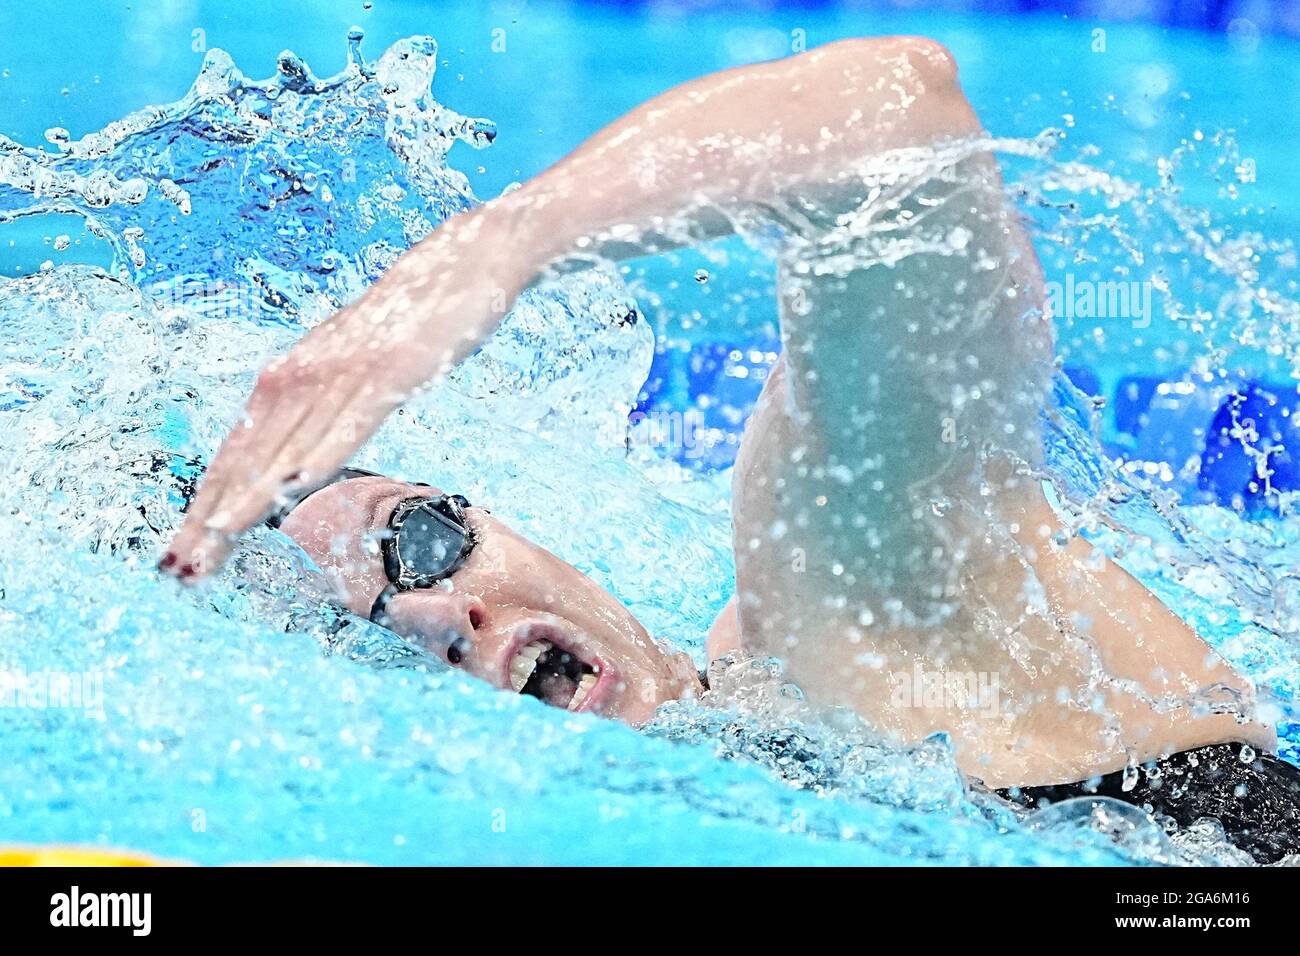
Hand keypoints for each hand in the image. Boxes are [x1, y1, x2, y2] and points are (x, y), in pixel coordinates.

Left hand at [162, 205, 519, 579]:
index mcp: (294, 375)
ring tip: (215, 538)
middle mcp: (305, 373)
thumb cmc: (415, 314)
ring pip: (286, 445)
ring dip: (248, 496)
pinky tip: (293, 487)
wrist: (466, 258)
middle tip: (177, 565)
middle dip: (209, 513)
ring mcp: (344, 372)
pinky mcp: (388, 372)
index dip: (209, 499)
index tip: (185, 548)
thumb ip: (326, 401)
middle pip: (247, 455)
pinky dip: (317, 456)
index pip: (239, 449)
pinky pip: (347, 423)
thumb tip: (302, 444)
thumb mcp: (358, 363)